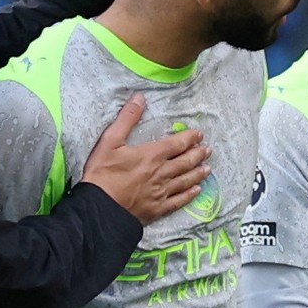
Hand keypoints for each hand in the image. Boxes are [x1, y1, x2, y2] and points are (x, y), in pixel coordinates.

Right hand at [83, 93, 209, 223]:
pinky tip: (196, 191)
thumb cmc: (102, 174)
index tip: (199, 134)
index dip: (189, 138)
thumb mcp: (110, 141)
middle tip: (208, 150)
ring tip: (207, 168)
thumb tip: (140, 98)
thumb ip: (126, 118)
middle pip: (185, 162)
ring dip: (198, 173)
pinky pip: (178, 201)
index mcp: (152, 155)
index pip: (177, 144)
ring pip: (185, 181)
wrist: (99, 209)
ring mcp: (161, 192)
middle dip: (198, 154)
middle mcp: (162, 173)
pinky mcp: (157, 209)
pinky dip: (189, 195)